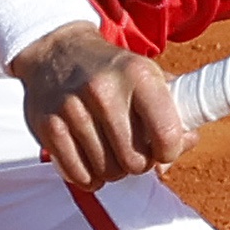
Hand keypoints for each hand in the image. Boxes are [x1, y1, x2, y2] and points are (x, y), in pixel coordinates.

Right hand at [14, 23, 185, 188]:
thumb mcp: (147, 77)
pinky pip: (79, 175)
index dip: (170, 151)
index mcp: (138, 75)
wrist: (56, 52)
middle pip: (135, 161)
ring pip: (107, 171)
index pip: (167, 135)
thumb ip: (172, 113)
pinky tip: (90, 162)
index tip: (163, 149)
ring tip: (109, 151)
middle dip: (139, 164)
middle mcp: (104, 91)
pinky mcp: (48, 126)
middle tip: (132, 151)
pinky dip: (88, 177)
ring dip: (112, 170)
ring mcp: (73, 109)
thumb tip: (181, 148)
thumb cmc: (112, 72)